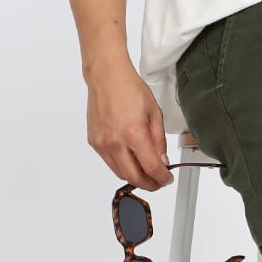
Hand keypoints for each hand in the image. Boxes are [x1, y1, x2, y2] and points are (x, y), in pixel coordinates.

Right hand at [86, 53, 173, 189]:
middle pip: (134, 177)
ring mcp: (102, 144)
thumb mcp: (155, 114)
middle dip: (150, 184)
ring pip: (120, 173)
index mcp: (134, 134)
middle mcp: (115, 142)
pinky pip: (110, 163)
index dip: (162, 178)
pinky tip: (131, 160)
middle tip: (158, 181)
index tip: (167, 178)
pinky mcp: (94, 142)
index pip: (151, 168)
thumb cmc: (130, 89)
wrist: (107, 77)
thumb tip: (162, 161)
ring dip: (135, 178)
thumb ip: (159, 142)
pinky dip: (122, 166)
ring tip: (147, 173)